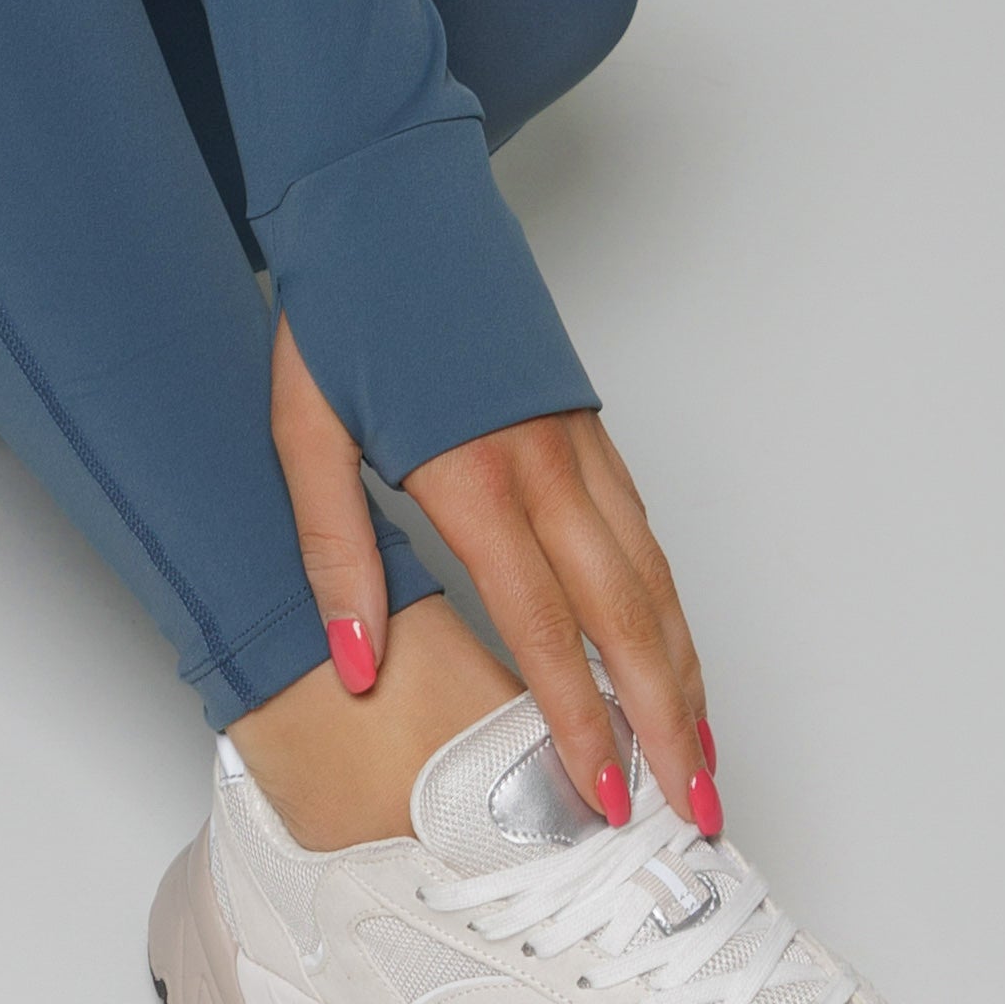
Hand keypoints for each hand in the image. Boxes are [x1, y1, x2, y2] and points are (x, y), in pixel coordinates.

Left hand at [271, 307, 716, 832]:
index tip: (604, 795)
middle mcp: (542, 465)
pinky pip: (643, 532)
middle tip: (695, 809)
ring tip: (700, 756)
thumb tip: (356, 664)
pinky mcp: (587, 426)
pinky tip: (673, 650)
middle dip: (665, 720)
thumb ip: (333, 549)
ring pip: (651, 576)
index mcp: (470, 474)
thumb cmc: (338, 313)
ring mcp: (575, 443)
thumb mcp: (304, 428)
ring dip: (682, 671)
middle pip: (626, 615)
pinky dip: (669, 603)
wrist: (383, 194)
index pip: (542, 626)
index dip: (579, 719)